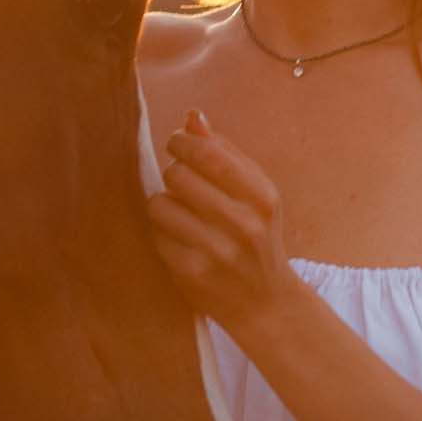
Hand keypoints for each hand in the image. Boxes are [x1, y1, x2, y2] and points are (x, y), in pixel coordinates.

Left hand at [150, 109, 303, 331]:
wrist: (265, 304)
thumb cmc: (258, 239)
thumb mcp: (256, 195)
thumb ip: (226, 153)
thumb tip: (192, 116)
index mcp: (262, 196)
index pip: (208, 153)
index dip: (181, 142)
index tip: (176, 144)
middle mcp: (243, 223)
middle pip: (177, 175)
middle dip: (172, 173)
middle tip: (180, 183)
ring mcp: (216, 250)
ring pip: (159, 204)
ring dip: (163, 204)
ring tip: (180, 214)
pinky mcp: (191, 273)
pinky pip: (156, 235)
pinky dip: (162, 233)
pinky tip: (181, 240)